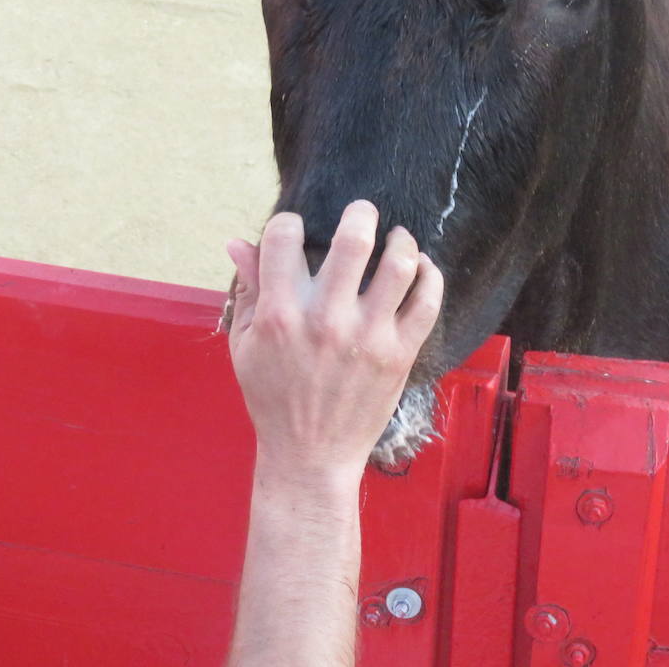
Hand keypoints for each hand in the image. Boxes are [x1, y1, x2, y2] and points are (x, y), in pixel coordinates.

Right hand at [226, 200, 443, 484]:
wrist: (311, 456)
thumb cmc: (273, 399)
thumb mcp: (245, 346)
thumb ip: (248, 290)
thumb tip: (238, 243)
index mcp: (280, 315)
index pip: (283, 238)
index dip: (288, 222)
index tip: (297, 230)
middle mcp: (325, 321)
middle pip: (353, 240)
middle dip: (360, 213)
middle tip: (362, 212)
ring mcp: (367, 337)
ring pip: (399, 265)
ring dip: (401, 240)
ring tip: (397, 238)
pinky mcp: (399, 355)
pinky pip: (427, 302)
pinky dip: (430, 275)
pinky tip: (421, 268)